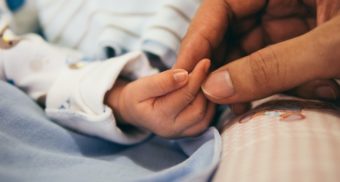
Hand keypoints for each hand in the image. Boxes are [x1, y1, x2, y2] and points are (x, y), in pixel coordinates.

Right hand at [105, 59, 214, 137]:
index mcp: (159, 118)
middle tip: (205, 70)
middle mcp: (172, 130)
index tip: (204, 61)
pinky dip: (209, 105)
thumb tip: (185, 75)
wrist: (135, 112)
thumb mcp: (143, 85)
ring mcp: (182, 134)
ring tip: (204, 79)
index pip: (184, 95)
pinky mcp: (190, 133)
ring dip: (208, 96)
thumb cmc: (137, 96)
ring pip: (206, 116)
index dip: (197, 77)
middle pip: (198, 108)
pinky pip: (206, 120)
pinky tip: (204, 91)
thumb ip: (163, 81)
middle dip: (204, 88)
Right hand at [175, 0, 339, 107]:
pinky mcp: (302, 39)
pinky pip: (273, 61)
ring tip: (235, 108)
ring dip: (243, 81)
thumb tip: (215, 89)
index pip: (221, 4)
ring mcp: (291, 18)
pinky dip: (271, 82)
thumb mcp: (332, 46)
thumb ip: (273, 67)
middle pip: (230, 30)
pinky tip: (269, 99)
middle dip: (219, 65)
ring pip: (249, 50)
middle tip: (206, 98)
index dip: (198, 39)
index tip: (183, 72)